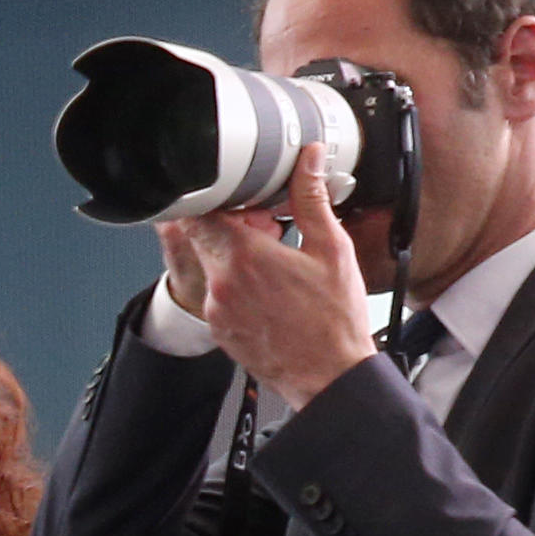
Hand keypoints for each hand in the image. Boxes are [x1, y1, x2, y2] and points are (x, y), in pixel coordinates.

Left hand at [167, 146, 376, 409]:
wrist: (330, 376)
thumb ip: (311, 198)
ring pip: (209, 264)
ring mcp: (216, 309)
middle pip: (202, 236)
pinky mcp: (218, 329)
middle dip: (228, 223)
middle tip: (264, 225)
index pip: (200, 212)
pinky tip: (269, 286)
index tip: (239, 195)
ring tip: (273, 257)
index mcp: (243, 258)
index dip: (217, 197)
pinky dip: (234, 281)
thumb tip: (310, 159)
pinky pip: (216, 292)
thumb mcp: (331, 248)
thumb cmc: (334, 319)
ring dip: (231, 253)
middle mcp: (220, 284)